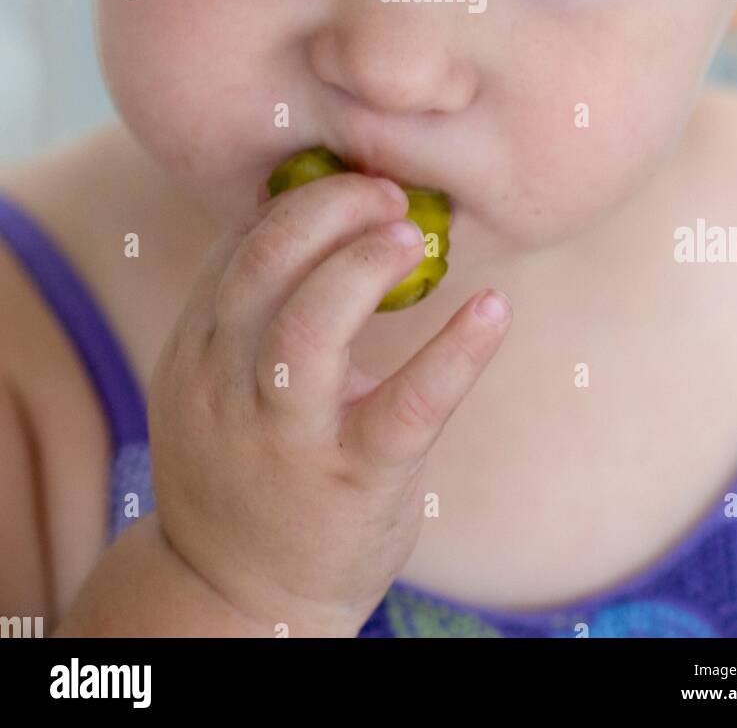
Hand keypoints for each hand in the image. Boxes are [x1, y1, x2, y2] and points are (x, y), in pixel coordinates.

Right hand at [147, 171, 511, 634]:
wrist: (237, 602)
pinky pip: (408, 405)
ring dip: (365, 262)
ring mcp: (286, 438)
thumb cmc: (247, 474)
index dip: (299, 200)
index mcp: (197, 354)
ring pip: (309, 325)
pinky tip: (493, 310)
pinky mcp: (353, 480)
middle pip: (263, 266)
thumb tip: (320, 219)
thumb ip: (254, 314)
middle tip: (386, 195)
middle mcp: (226, 388)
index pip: (238, 248)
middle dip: (326, 209)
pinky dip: (455, 349)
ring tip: (413, 233)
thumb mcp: (221, 389)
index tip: (352, 180)